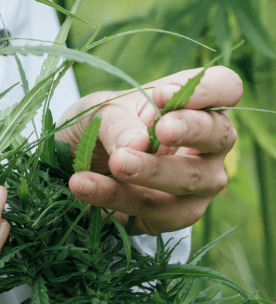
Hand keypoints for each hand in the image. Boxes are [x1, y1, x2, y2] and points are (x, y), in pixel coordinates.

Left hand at [57, 66, 241, 235]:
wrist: (77, 162)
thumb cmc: (105, 124)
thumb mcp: (102, 111)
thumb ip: (120, 122)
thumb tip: (138, 144)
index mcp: (196, 104)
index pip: (226, 88)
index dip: (206, 91)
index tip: (164, 94)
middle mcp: (208, 145)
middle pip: (219, 135)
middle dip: (191, 131)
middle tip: (160, 130)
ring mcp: (198, 184)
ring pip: (190, 180)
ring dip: (151, 171)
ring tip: (116, 161)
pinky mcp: (172, 216)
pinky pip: (152, 211)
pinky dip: (114, 197)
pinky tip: (84, 184)